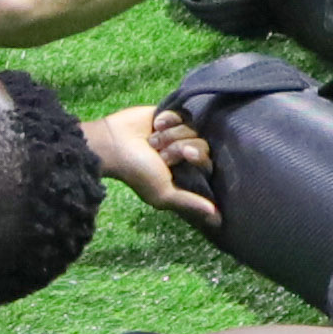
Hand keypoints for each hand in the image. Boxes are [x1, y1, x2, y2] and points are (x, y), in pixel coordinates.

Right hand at [94, 104, 224, 229]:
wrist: (113, 143)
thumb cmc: (137, 172)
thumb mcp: (163, 193)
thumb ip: (190, 203)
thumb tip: (218, 221)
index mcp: (186, 172)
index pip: (208, 161)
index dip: (197, 157)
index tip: (183, 158)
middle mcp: (185, 153)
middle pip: (202, 142)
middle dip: (180, 146)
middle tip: (162, 152)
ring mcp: (179, 133)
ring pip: (192, 127)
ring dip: (170, 134)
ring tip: (152, 140)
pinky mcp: (171, 116)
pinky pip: (183, 112)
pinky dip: (168, 119)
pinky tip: (155, 125)